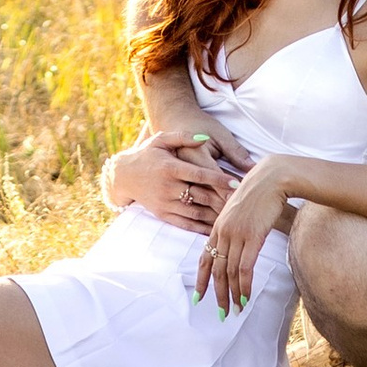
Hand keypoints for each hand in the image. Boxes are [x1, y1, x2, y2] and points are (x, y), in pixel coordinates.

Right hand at [102, 132, 236, 231]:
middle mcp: (167, 187)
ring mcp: (165, 203)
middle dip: (222, 200)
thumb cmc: (147, 154)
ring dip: (215, 215)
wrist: (124, 175)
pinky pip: (185, 224)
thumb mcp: (161, 140)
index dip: (219, 179)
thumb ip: (182, 137)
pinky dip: (201, 228)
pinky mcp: (163, 214)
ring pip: (195, 212)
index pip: (199, 174)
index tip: (237, 183)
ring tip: (233, 217)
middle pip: (200, 195)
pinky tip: (215, 229)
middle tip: (242, 203)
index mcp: (170, 167)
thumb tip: (203, 138)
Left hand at [197, 159, 290, 314]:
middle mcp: (223, 231)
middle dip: (218, 294)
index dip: (202, 279)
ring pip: (229, 272)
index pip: (205, 258)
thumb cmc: (258, 193)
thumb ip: (233, 228)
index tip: (199, 297)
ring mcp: (237, 234)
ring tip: (236, 310)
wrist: (271, 178)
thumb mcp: (239, 211)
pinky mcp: (252, 236)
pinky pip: (245, 267)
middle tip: (221, 313)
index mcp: (218, 226)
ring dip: (233, 294)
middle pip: (216, 269)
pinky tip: (246, 297)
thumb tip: (235, 246)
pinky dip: (244, 285)